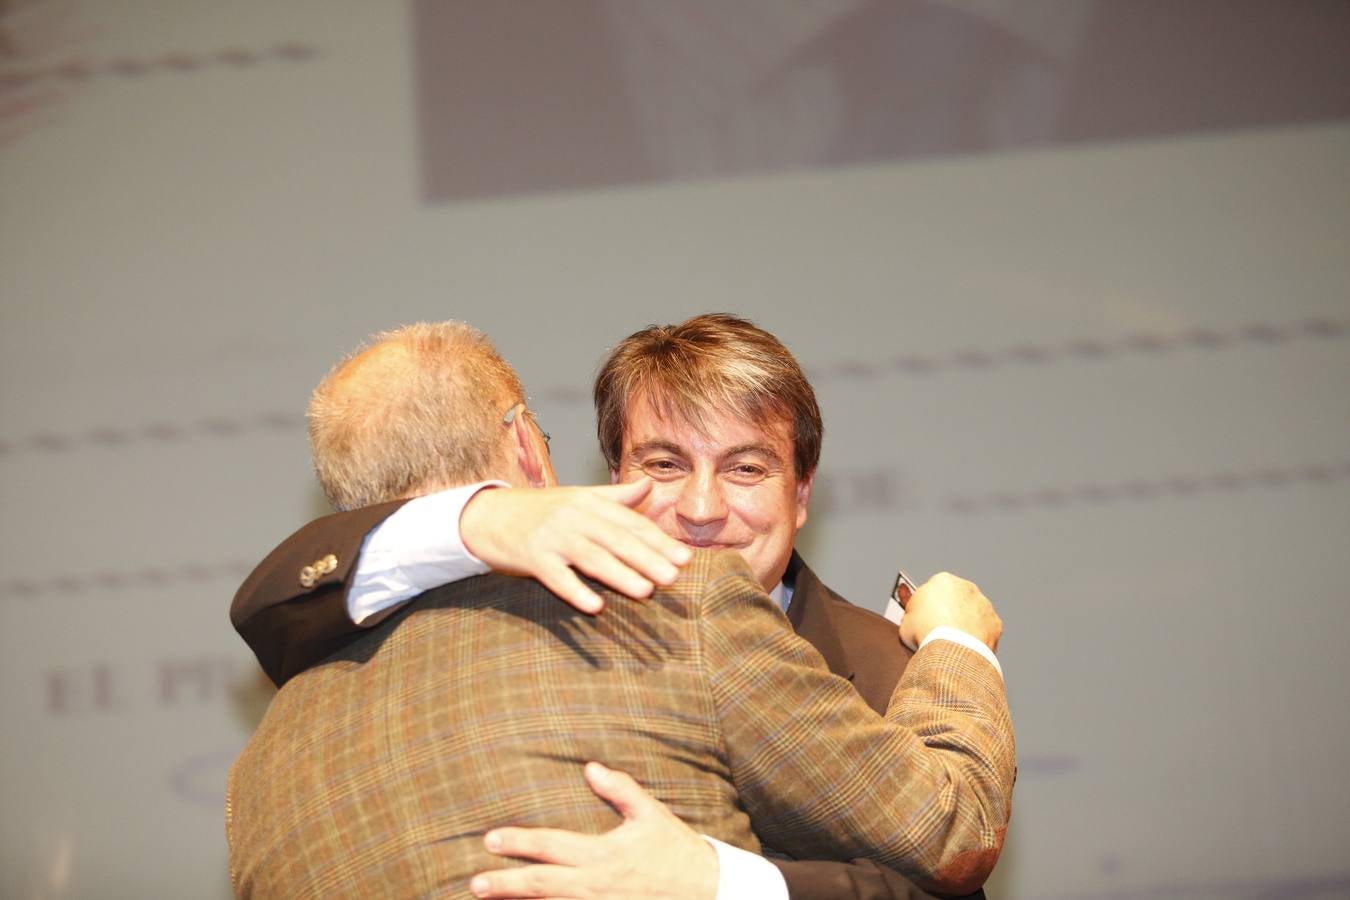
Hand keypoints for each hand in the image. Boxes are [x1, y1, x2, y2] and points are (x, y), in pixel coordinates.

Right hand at [460, 482, 691, 613]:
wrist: (486, 515)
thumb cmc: (540, 510)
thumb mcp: (577, 498)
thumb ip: (615, 496)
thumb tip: (649, 485)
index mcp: (588, 501)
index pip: (630, 522)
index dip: (658, 540)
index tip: (684, 558)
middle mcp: (573, 516)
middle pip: (616, 539)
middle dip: (647, 558)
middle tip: (674, 577)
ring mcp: (551, 536)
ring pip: (591, 557)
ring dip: (620, 574)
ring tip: (646, 590)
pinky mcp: (530, 556)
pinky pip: (555, 577)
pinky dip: (575, 591)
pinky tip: (594, 606)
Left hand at [469, 762, 718, 899]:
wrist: (706, 892)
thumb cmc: (675, 851)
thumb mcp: (650, 814)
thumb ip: (620, 789)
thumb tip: (590, 767)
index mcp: (603, 854)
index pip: (551, 847)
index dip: (519, 842)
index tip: (490, 839)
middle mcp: (595, 886)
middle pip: (540, 885)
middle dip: (505, 884)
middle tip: (475, 882)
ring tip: (488, 899)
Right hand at [898, 571, 1001, 651]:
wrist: (950, 650)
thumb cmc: (927, 633)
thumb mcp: (906, 621)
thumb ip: (913, 615)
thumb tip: (914, 621)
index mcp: (942, 581)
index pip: (933, 590)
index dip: (927, 607)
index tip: (923, 619)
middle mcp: (966, 588)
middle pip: (956, 599)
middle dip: (949, 613)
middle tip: (938, 632)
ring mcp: (983, 605)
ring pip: (973, 614)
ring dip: (965, 625)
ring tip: (953, 644)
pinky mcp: (995, 624)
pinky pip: (984, 631)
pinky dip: (978, 639)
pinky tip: (966, 650)